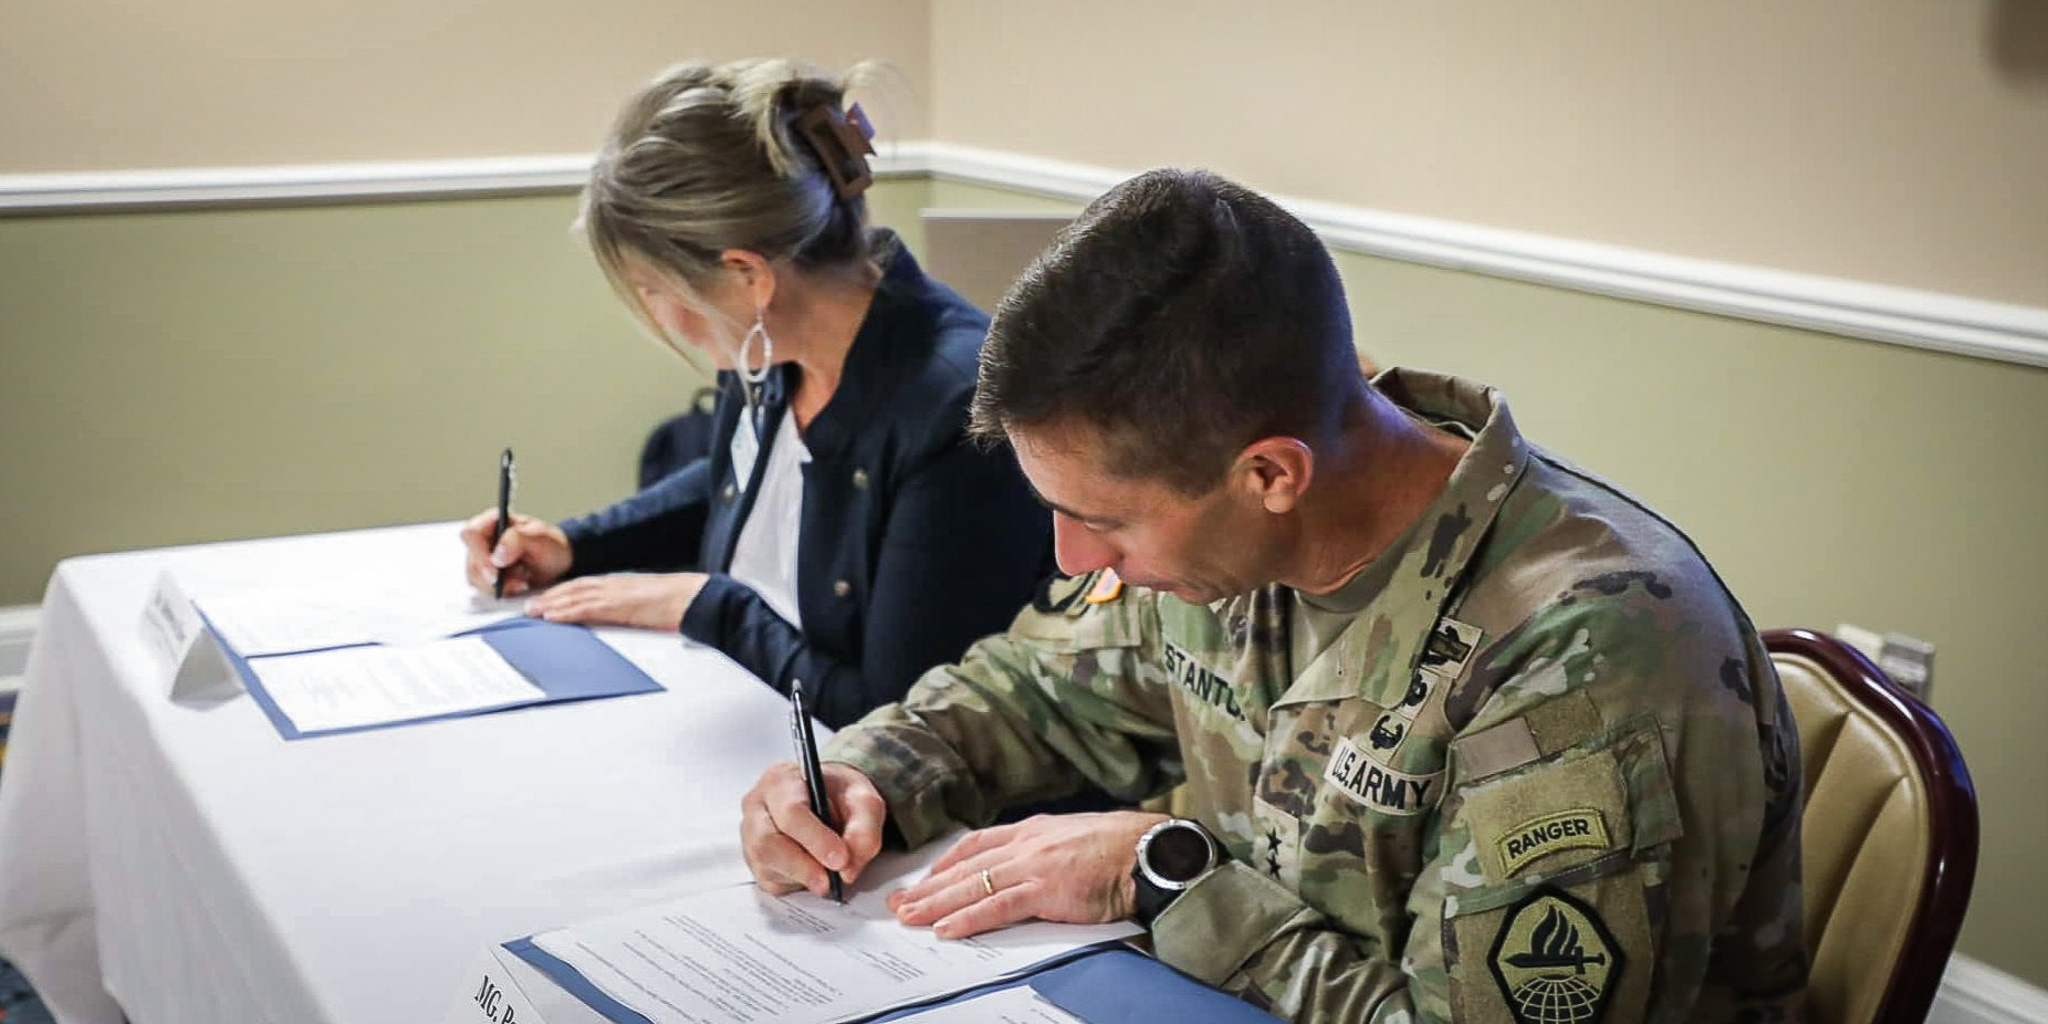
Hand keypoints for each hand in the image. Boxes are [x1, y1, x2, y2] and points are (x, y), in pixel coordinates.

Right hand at [460, 509, 571, 596]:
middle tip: (519, 582)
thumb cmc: (549, 544)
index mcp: (492, 520)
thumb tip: (497, 556)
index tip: (496, 571)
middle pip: (472, 560)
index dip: (479, 554)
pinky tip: (519, 585)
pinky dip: (501, 590)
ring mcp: (482, 557)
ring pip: (475, 576)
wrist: (557, 561)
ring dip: (499, 585)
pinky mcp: (485, 574)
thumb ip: (516, 540)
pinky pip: (483, 587)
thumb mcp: (539, 538)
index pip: (471, 534)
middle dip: (493, 576)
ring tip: (523, 582)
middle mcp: (483, 538)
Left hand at [524, 572, 706, 630]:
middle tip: (530, 606)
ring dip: (551, 604)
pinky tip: (553, 617)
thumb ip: (630, 607)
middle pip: (574, 588)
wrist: (691, 597)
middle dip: (551, 596)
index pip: (585, 585)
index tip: (548, 598)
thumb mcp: (647, 603)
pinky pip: (585, 608)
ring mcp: (614, 594)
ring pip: (575, 596)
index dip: (563, 591)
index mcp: (620, 584)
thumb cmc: (676, 601)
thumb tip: (622, 616)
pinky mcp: (617, 606)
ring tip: (533, 611)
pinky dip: (566, 612)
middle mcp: (613, 585)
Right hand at [740, 761, 888, 897]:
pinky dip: (795, 884)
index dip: (816, 839)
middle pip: (768, 842)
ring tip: (827, 879)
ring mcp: (751, 834)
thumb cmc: (838, 794)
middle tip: (831, 879)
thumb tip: (849, 867)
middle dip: (803, 866)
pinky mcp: (755, 861)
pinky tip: (812, 874)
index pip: (790, 811)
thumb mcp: (862, 800)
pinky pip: (770, 881)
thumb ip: (864, 829)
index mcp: (781, 780)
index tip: (840, 858)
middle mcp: (758, 806)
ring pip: (765, 864)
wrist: (829, 800)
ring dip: (800, 877)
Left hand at [888, 811, 1165, 939]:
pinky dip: (968, 919)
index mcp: (1033, 829)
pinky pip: (996, 907)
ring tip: (908, 917)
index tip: (927, 875)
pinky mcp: (1044, 890)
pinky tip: (946, 928)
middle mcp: (1026, 844)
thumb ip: (1048, 849)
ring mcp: (1033, 866)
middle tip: (898, 902)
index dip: (947, 861)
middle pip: (965, 866)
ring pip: (972, 886)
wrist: (1148, 850)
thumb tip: (1034, 866)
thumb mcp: (1075, 836)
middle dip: (928, 886)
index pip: (977, 843)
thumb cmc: (1122, 846)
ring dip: (936, 904)